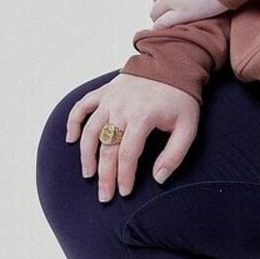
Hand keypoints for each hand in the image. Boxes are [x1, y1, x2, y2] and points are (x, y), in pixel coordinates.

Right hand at [65, 73, 200, 201]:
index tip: (124, 192)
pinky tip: (71, 140)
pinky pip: (81, 107)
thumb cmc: (181, 98)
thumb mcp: (188, 127)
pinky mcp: (104, 91)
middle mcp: (121, 107)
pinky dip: (73, 123)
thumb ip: (175, 154)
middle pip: (107, 147)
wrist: (173, 63)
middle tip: (104, 195)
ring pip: (90, 130)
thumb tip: (158, 178)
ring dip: (86, 154)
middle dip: (105, 175)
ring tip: (89, 174)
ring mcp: (110, 98)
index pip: (128, 154)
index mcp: (142, 116)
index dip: (124, 176)